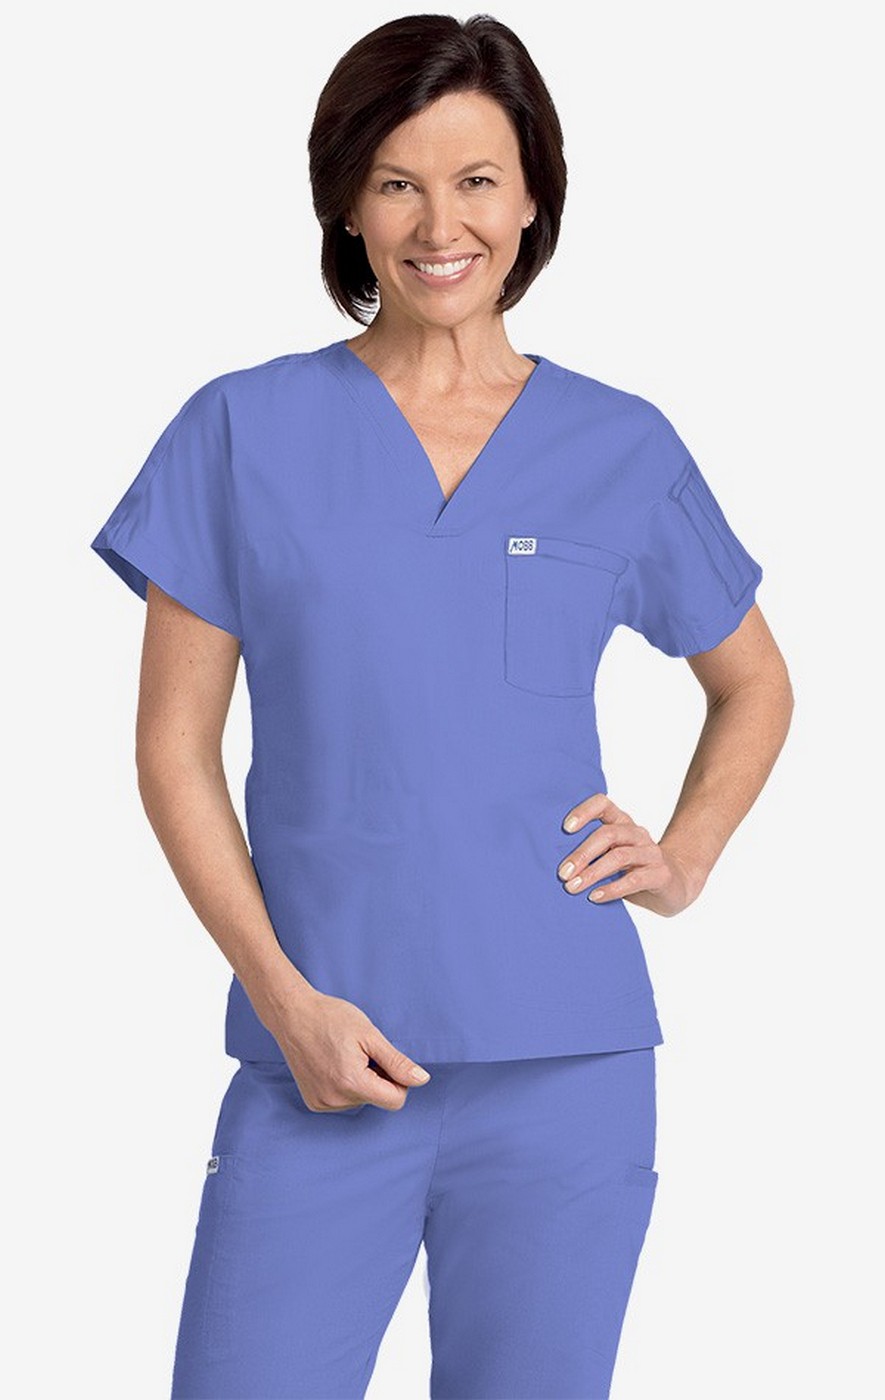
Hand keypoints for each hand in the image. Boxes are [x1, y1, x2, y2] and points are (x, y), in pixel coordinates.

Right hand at [266, 987, 431, 1112]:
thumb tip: (421, 1080)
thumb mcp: (369, 1035)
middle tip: (360, 1051)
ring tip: (344, 1055)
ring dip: (360, 1081)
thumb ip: (396, 1062)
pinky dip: (345, 1085)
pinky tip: (333, 1064)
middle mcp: (335, 1100)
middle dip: (377, 1077)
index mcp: (351, 1083)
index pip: (395, 1100)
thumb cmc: (331, 1018)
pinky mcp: (314, 1103)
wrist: (292, 1014)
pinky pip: (344, 1101)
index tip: (385, 1058)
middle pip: (378, 1099)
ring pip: (361, 1100)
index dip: (398, 1079)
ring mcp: (322, 1103)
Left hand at [557, 792, 704, 916]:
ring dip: (593, 873)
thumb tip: (555, 865)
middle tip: (562, 873)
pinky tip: (595, 896)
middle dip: (582, 853)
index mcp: (622, 823)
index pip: (603, 804)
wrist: (675, 885)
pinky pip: (634, 880)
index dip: (584, 811)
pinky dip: (612, 889)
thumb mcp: (611, 856)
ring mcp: (651, 852)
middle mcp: (637, 833)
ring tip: (573, 887)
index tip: (565, 828)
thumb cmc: (633, 870)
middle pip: (607, 834)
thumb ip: (591, 854)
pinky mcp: (661, 874)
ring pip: (619, 856)